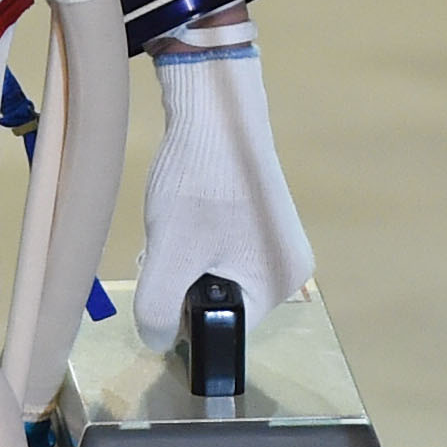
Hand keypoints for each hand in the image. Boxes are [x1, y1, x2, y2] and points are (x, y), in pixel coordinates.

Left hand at [126, 38, 313, 346]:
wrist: (214, 108)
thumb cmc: (198, 184)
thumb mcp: (168, 258)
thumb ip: (156, 314)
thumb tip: (159, 339)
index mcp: (280, 286)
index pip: (223, 332)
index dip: (184, 315)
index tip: (165, 278)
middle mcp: (290, 269)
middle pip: (220, 306)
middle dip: (184, 285)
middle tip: (168, 248)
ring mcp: (277, 241)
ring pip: (216, 277)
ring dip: (187, 261)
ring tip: (175, 226)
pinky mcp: (262, 218)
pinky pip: (223, 251)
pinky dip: (196, 241)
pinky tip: (186, 212)